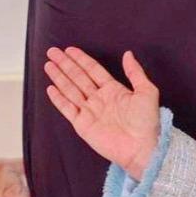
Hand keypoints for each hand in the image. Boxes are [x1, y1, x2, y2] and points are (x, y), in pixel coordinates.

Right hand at [44, 47, 160, 179]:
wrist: (142, 147)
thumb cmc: (147, 121)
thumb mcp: (146, 91)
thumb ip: (135, 72)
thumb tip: (128, 54)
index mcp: (113, 90)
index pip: (93, 70)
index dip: (81, 59)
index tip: (69, 49)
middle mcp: (99, 99)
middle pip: (78, 77)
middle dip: (65, 64)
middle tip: (52, 51)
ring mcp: (89, 111)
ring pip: (70, 90)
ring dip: (59, 77)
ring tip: (48, 65)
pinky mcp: (82, 125)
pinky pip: (67, 109)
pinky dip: (58, 99)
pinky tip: (50, 88)